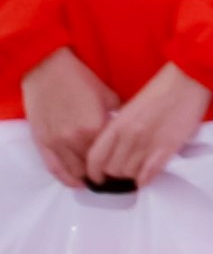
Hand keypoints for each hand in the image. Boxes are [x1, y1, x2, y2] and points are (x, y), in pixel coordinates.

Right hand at [19, 48, 116, 188]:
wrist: (47, 70)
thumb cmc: (80, 79)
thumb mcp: (109, 96)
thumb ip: (118, 117)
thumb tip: (129, 130)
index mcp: (95, 128)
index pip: (111, 157)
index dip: (120, 164)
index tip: (129, 168)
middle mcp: (75, 140)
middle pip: (94, 168)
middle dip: (105, 174)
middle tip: (116, 176)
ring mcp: (56, 143)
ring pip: (75, 172)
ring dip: (87, 179)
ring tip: (99, 181)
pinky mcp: (42, 143)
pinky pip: (54, 169)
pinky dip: (67, 179)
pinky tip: (78, 183)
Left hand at [84, 63, 210, 188]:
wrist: (188, 80)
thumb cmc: (160, 90)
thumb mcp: (130, 108)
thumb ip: (120, 128)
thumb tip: (117, 148)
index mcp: (117, 125)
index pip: (95, 158)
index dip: (93, 172)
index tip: (97, 176)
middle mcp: (129, 137)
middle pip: (112, 169)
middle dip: (115, 174)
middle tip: (122, 172)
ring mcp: (148, 144)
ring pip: (130, 174)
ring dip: (132, 176)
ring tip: (137, 172)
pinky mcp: (167, 148)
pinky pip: (149, 174)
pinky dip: (145, 180)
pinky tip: (146, 178)